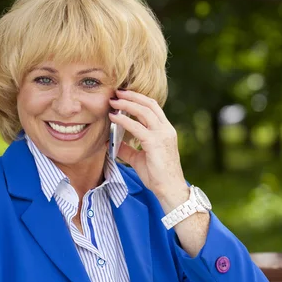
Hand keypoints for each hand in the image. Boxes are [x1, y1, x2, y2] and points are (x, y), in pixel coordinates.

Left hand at [109, 89, 188, 210]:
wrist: (169, 189)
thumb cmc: (157, 175)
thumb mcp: (139, 158)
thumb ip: (127, 148)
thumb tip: (112, 142)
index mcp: (165, 130)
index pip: (153, 107)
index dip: (139, 99)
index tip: (124, 95)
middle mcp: (166, 129)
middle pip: (149, 104)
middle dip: (132, 96)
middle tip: (117, 92)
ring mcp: (162, 135)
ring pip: (143, 111)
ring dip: (127, 104)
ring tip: (114, 101)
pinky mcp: (155, 143)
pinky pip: (136, 127)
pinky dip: (123, 120)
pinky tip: (114, 118)